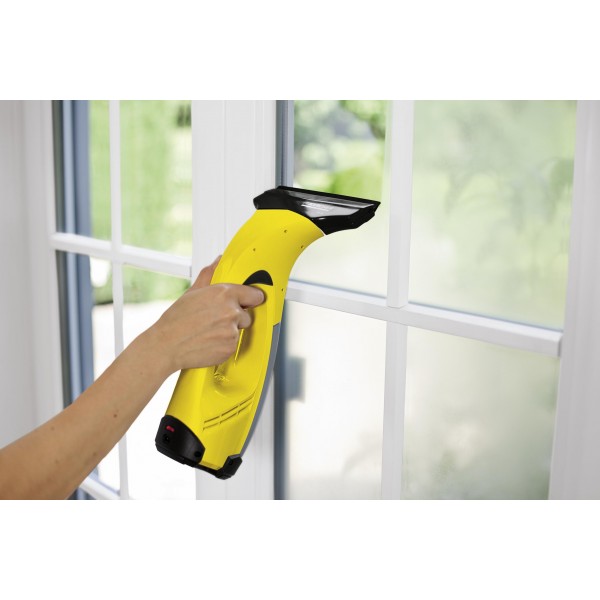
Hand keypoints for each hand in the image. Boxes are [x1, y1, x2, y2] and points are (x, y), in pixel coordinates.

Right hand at [147, 257, 264, 374]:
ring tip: (209, 331)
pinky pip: (233, 345)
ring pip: (240, 331)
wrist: (166, 345)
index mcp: (224, 294)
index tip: (248, 302)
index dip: (250, 299)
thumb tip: (219, 261)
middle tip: (216, 320)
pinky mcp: (230, 348)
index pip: (255, 295)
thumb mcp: (193, 292)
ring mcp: (232, 331)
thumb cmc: (176, 319)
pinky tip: (209, 342)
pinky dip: (224, 345)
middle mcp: (231, 312)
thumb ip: (210, 274)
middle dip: (236, 318)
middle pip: (248, 315)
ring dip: (229, 332)